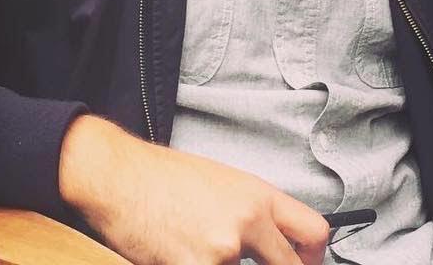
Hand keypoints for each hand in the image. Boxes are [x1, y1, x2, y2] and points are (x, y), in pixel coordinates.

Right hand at [59, 115, 328, 264]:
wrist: (119, 177)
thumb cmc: (160, 177)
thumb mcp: (219, 183)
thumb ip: (250, 213)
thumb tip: (269, 243)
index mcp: (257, 195)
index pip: (314, 231)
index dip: (314, 259)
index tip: (305, 264)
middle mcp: (248, 220)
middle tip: (252, 263)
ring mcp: (225, 249)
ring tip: (192, 244)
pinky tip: (176, 253)